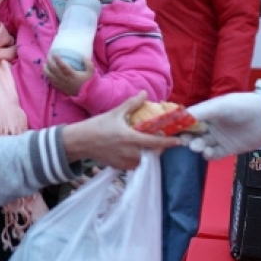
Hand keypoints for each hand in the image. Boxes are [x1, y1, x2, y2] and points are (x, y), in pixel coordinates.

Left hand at [43, 53, 92, 95]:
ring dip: (46, 69)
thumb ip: (88, 64)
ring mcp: (61, 84)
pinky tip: (46, 72)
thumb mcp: (91, 73)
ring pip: (50, 76)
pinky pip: (51, 81)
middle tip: (48, 56)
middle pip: (54, 70)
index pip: (63, 66)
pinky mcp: (60, 87)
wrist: (87, 95)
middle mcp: (65, 79)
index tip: (55, 54)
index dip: (58, 60)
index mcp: (72, 75)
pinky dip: (48, 76)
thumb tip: (83, 57)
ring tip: (44, 63)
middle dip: (50, 62)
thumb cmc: (88, 82)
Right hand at [62, 92, 180, 169]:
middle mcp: (130, 153)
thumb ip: (132, 104)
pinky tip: (132, 150)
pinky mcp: (119, 167)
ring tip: (145, 145)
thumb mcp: (116, 113)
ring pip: (143, 160)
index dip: (169, 143)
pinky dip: (136, 158)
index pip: (155, 142)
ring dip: (147, 154)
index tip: (180, 142)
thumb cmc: (98, 126)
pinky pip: (133, 165)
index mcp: (131, 138)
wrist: (81, 142)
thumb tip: (144, 93)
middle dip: (157, 148)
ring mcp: (124, 162)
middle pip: (151, 154)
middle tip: (158, 140)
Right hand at [185, 92, 260, 159]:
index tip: (168, 131)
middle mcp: (210, 126)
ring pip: (201, 145)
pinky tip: (209, 152)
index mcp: (207, 113)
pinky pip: (213, 155)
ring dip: (197, 146)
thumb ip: (201, 112)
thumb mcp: (220, 106)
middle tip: (186, 141)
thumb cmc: (242, 107)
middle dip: (186, 138)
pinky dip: (208, 155)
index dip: (178, 125)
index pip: (188, 120)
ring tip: (199, 147)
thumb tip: (180, 118)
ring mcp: (218, 138)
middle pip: (192, 134)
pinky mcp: (227, 150)